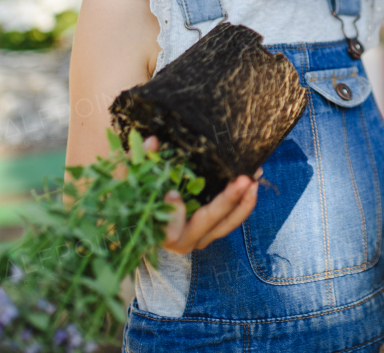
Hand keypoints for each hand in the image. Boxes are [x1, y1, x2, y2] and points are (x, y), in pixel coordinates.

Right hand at [142, 135, 260, 253]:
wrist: (140, 221)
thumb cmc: (132, 201)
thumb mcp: (128, 182)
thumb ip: (135, 164)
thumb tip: (152, 141)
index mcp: (159, 234)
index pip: (170, 230)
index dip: (173, 212)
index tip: (172, 193)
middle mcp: (182, 241)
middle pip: (207, 223)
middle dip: (226, 202)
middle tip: (242, 180)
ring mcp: (200, 237)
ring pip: (226, 225)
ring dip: (243, 203)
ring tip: (255, 180)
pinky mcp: (211, 231)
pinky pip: (231, 220)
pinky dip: (243, 203)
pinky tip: (254, 182)